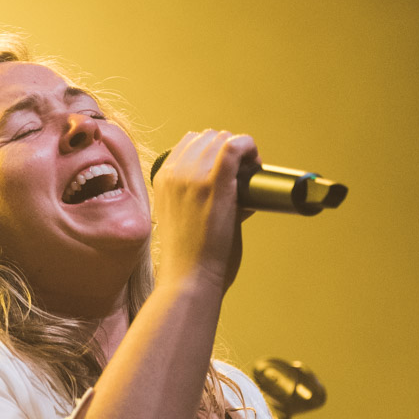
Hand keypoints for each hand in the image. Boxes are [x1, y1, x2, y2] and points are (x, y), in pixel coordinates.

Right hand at [152, 130, 259, 292]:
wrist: (188, 280)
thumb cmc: (190, 260)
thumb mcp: (183, 219)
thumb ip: (202, 200)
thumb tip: (238, 192)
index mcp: (162, 180)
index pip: (189, 144)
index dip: (212, 152)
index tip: (227, 172)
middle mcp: (174, 173)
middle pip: (207, 138)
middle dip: (227, 150)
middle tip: (243, 175)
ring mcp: (193, 176)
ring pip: (222, 138)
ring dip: (241, 150)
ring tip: (251, 174)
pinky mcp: (214, 182)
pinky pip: (236, 146)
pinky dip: (250, 149)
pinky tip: (256, 165)